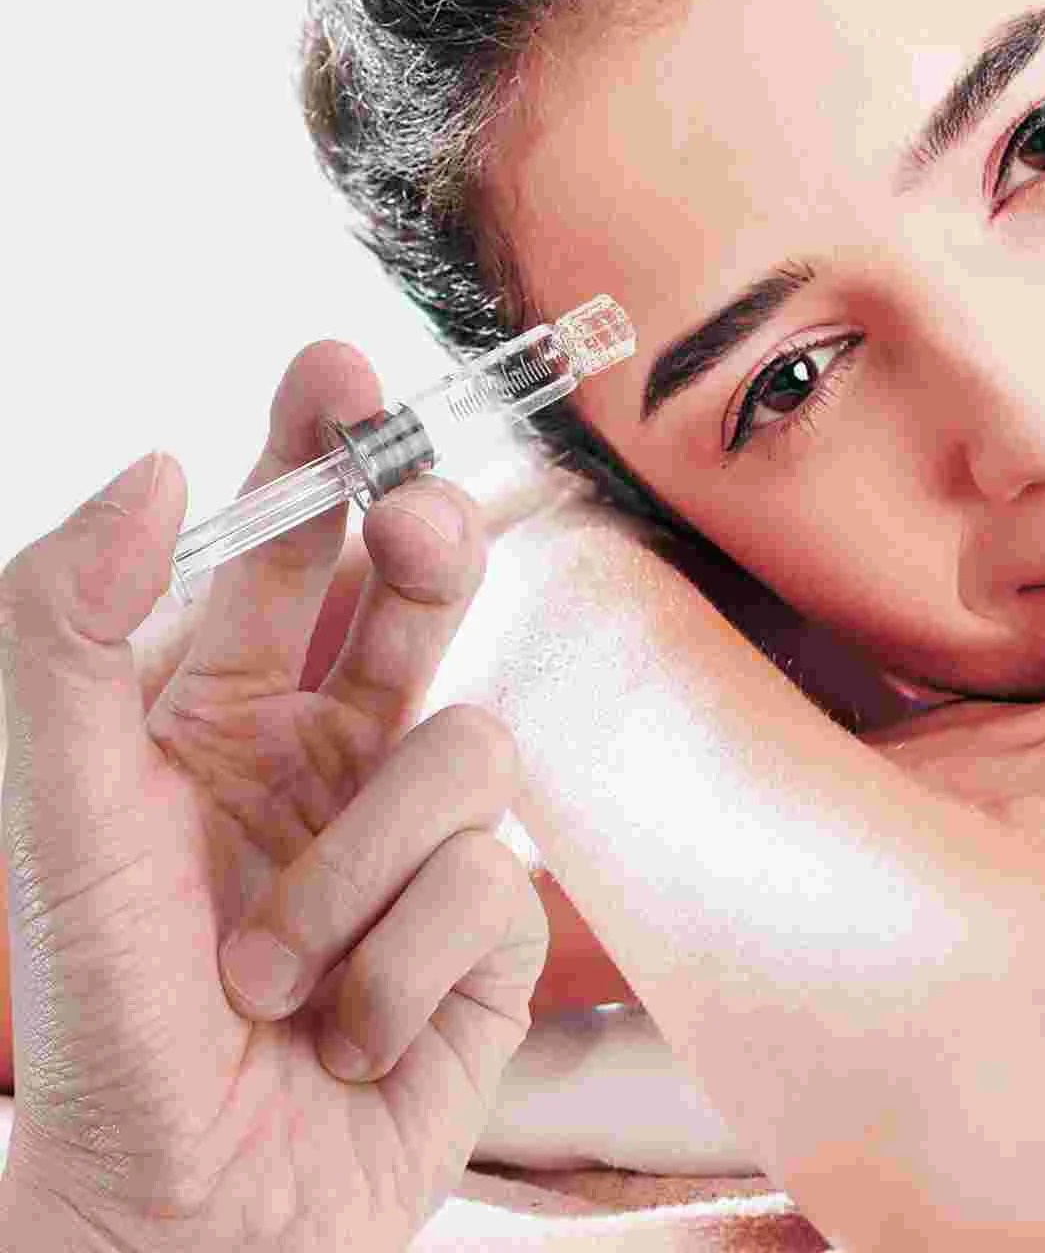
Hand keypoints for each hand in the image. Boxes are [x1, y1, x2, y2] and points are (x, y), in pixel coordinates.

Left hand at [0, 342, 547, 1252]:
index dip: (316, 454)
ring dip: (361, 866)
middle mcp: (327, 757)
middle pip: (416, 602)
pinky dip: (404, 962)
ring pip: (467, 750)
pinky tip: (349, 1025)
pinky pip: (492, 880)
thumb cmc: (103, 1021)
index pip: (283, 554)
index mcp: (221, 715)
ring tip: (276, 968)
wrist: (191, 1220)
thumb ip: (70, 633)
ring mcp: (413, 839)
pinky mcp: (484, 927)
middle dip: (422, 548)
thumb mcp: (56, 814)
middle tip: (412, 516)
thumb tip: (160, 472)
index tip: (338, 372)